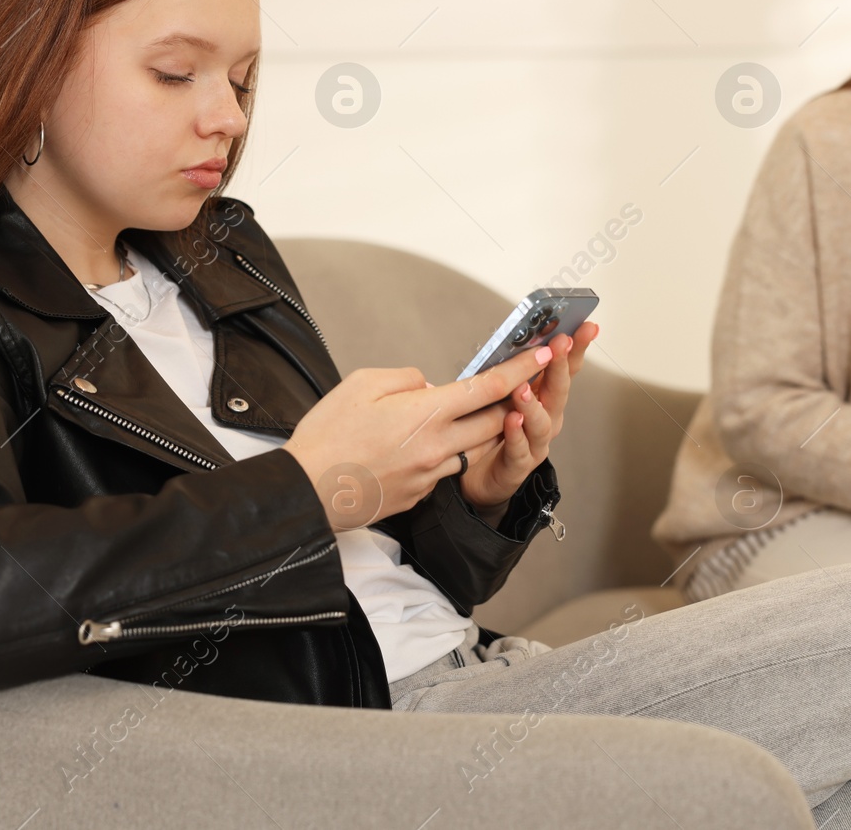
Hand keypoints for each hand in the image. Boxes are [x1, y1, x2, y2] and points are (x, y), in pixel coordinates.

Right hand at [282, 344, 556, 531]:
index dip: (522, 369)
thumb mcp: (362, 384)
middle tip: (511, 386)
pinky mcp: (420, 495)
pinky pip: (444, 469)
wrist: (305, 493)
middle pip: (494, 422)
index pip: (489, 387)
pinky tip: (411, 449)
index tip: (545, 355)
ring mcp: (431, 474)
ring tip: (450, 418)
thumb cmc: (327, 436)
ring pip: (471, 448)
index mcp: (427, 413)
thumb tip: (429, 386)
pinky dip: (441, 454)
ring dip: (473, 431)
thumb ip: (406, 378)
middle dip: (507, 403)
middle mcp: (438, 446)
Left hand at [459, 322, 598, 511]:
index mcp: (545, 397)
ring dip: (533, 403)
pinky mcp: (518, 465)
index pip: (566, 368)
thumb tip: (511, 335)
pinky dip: (516, 436)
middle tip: (560, 344)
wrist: (480, 474)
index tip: (586, 327)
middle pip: (559, 391)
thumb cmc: (491, 429)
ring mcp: (536, 443)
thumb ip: (510, 369)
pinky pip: (519, 450)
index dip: (577, 348)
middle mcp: (548, 418)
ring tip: (522, 388)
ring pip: (541, 423)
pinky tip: (511, 421)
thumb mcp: (502, 392)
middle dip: (561, 366)